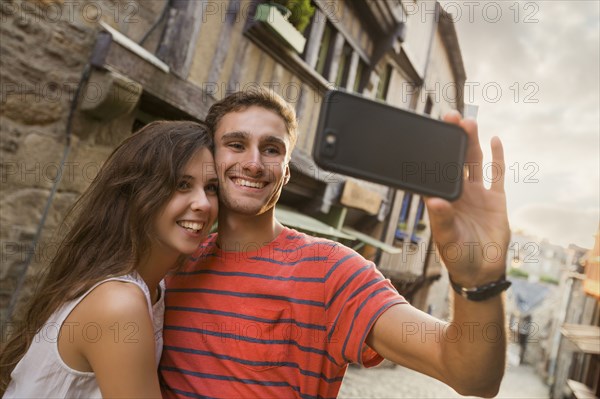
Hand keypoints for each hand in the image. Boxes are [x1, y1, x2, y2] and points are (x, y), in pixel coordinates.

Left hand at [424, 111, 509, 286]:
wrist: (481, 271)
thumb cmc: (457, 257)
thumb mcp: (447, 239)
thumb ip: (441, 220)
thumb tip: (434, 201)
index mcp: (443, 199)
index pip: (436, 170)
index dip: (434, 152)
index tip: (431, 134)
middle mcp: (459, 193)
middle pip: (456, 160)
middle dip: (454, 139)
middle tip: (450, 118)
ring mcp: (477, 195)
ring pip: (474, 162)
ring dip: (472, 143)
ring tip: (468, 123)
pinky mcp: (496, 200)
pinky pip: (496, 175)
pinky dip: (497, 157)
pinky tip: (494, 139)